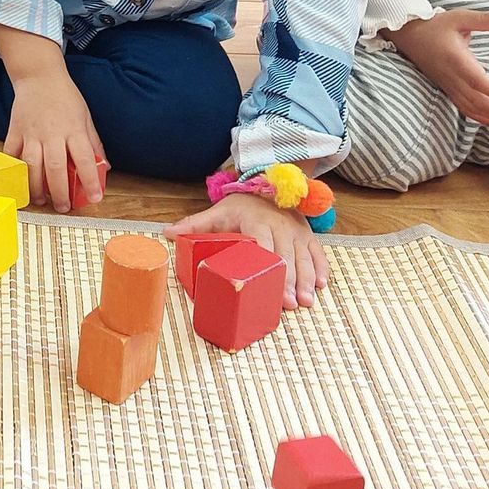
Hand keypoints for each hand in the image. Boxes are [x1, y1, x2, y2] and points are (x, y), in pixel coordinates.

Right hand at [5, 66, 106, 211]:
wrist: (39, 76)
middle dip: (59, 192)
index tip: (95, 199)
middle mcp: (52, 132)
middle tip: (63, 207)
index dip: (90, 181)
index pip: (85, 159)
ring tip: (41, 200)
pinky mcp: (14, 130)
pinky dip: (14, 170)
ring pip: (31, 165)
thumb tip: (104, 168)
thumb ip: (93, 143)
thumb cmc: (66, 98)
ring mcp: (31, 132)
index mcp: (74, 129)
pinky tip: (19, 183)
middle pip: (55, 167)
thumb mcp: (86, 117)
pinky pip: (11, 154)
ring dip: (35, 186)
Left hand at [167, 193, 327, 308]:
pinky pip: (317, 253)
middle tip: (292, 305)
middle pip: (287, 257)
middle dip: (291, 282)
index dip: (269, 268)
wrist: (267, 183)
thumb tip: (166, 233)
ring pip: (304, 258)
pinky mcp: (307, 235)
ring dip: (307, 280)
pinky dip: (320, 269)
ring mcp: (296, 231)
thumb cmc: (240, 204)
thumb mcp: (216, 212)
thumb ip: (194, 224)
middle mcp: (280, 226)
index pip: (264, 247)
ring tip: (307, 302)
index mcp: (257, 222)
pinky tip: (321, 286)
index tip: (270, 286)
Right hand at [383, 11, 488, 126]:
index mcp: (455, 58)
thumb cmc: (435, 25)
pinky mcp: (447, 89)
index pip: (476, 80)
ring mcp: (449, 85)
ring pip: (473, 107)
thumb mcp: (460, 17)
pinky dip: (480, 117)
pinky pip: (464, 108)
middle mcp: (451, 76)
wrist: (409, 35)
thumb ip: (486, 20)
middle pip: (478, 100)